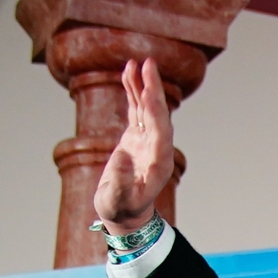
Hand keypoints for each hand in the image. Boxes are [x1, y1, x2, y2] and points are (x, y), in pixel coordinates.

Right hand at [93, 59, 178, 231]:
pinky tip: (128, 72)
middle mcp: (157, 149)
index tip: (148, 93)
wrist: (124, 214)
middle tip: (148, 65)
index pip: (160, 134)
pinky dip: (133, 91)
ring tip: (137, 63)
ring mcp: (147, 140)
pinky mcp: (136, 136)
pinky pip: (136, 110)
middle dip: (153, 90)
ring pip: (147, 108)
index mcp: (158, 164)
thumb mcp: (116, 201)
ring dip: (144, 85)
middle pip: (158, 115)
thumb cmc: (121, 210)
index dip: (155, 113)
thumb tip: (121, 158)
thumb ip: (119, 182)